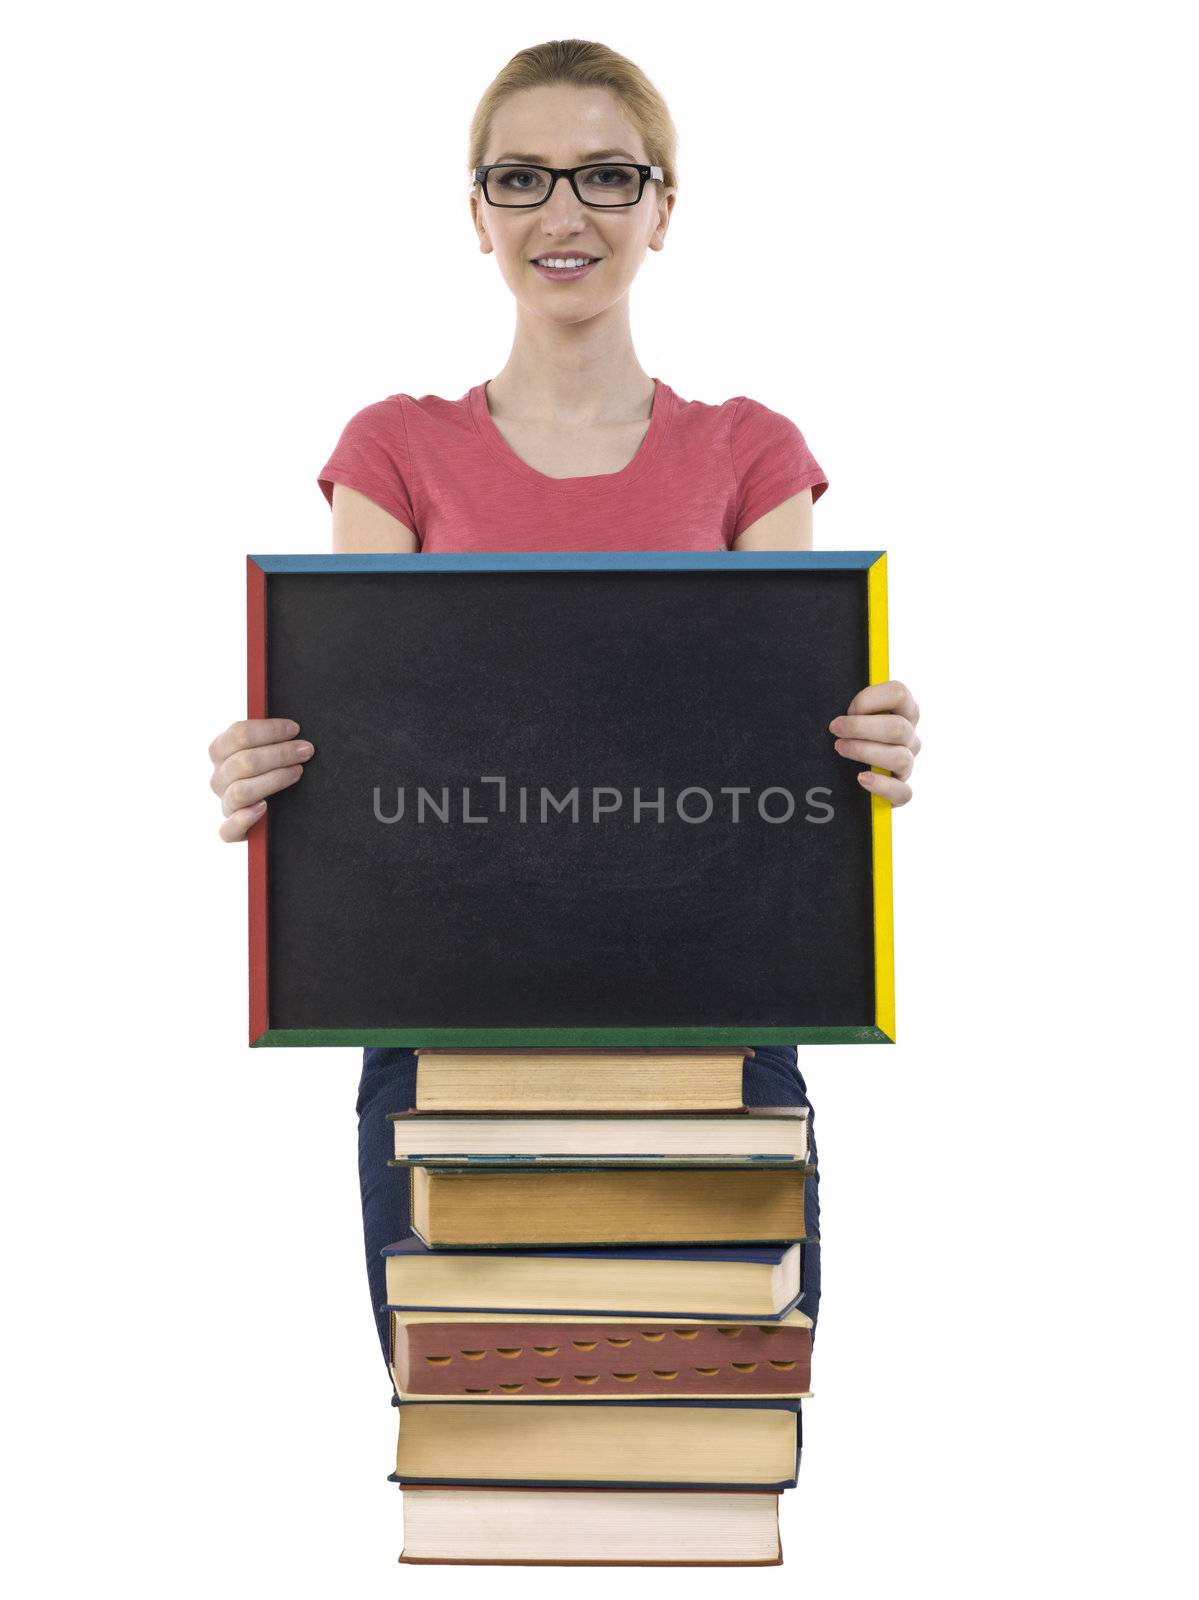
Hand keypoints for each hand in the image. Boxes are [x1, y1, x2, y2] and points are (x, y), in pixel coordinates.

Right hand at [208, 718, 315, 841]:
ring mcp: (225, 804)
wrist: (277, 809)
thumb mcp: (269, 749)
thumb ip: (271, 737)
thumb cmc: (273, 770)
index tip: (295, 729)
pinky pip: (228, 829)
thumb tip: (291, 726)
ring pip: (240, 791)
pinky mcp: (231, 830)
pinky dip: (244, 818)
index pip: (238, 734)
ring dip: (273, 779)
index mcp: (222, 752)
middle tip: (306, 750)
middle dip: (278, 754)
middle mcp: (219, 778)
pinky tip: (264, 808)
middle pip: (242, 762)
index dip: (268, 730)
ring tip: (297, 772)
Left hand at [829, 680, 920, 806]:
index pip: (899, 693)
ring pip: (900, 757)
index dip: (871, 698)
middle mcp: (909, 737)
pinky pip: (903, 792)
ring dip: (865, 751)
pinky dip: (881, 786)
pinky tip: (861, 779)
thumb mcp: (848, 714)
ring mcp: (908, 764)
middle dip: (861, 727)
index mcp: (902, 711)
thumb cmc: (846, 735)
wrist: (842, 773)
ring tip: (840, 748)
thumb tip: (828, 692)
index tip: (848, 708)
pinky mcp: (901, 791)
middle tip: (835, 729)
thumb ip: (851, 705)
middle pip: (898, 728)